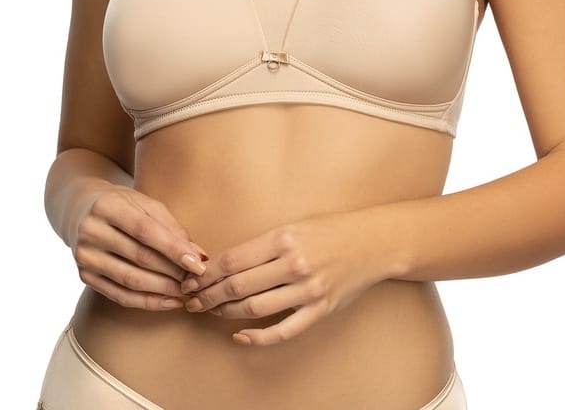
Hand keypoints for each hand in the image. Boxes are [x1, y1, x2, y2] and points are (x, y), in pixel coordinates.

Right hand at [72, 184, 208, 310]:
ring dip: (162, 290)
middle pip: (139, 257)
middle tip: (196, 280)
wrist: (80, 210)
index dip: (173, 249)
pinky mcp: (85, 276)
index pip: (145, 231)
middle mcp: (91, 231)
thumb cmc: (122, 204)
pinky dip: (146, 301)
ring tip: (186, 292)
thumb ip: (171, 227)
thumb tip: (197, 255)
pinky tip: (168, 301)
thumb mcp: (145, 204)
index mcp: (107, 206)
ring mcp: (85, 256)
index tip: (198, 262)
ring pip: (130, 280)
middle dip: (172, 271)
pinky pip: (119, 295)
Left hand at [179, 211, 385, 345]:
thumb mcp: (293, 226)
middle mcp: (294, 264)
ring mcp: (308, 289)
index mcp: (283, 238)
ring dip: (227, 313)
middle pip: (238, 286)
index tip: (192, 280)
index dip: (207, 273)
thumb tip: (225, 264)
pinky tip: (240, 336)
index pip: (233, 259)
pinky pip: (283, 330)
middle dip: (209, 296)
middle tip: (192, 301)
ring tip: (212, 312)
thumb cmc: (330, 230)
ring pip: (255, 308)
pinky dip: (258, 337)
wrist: (373, 242)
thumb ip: (263, 245)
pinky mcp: (320, 309)